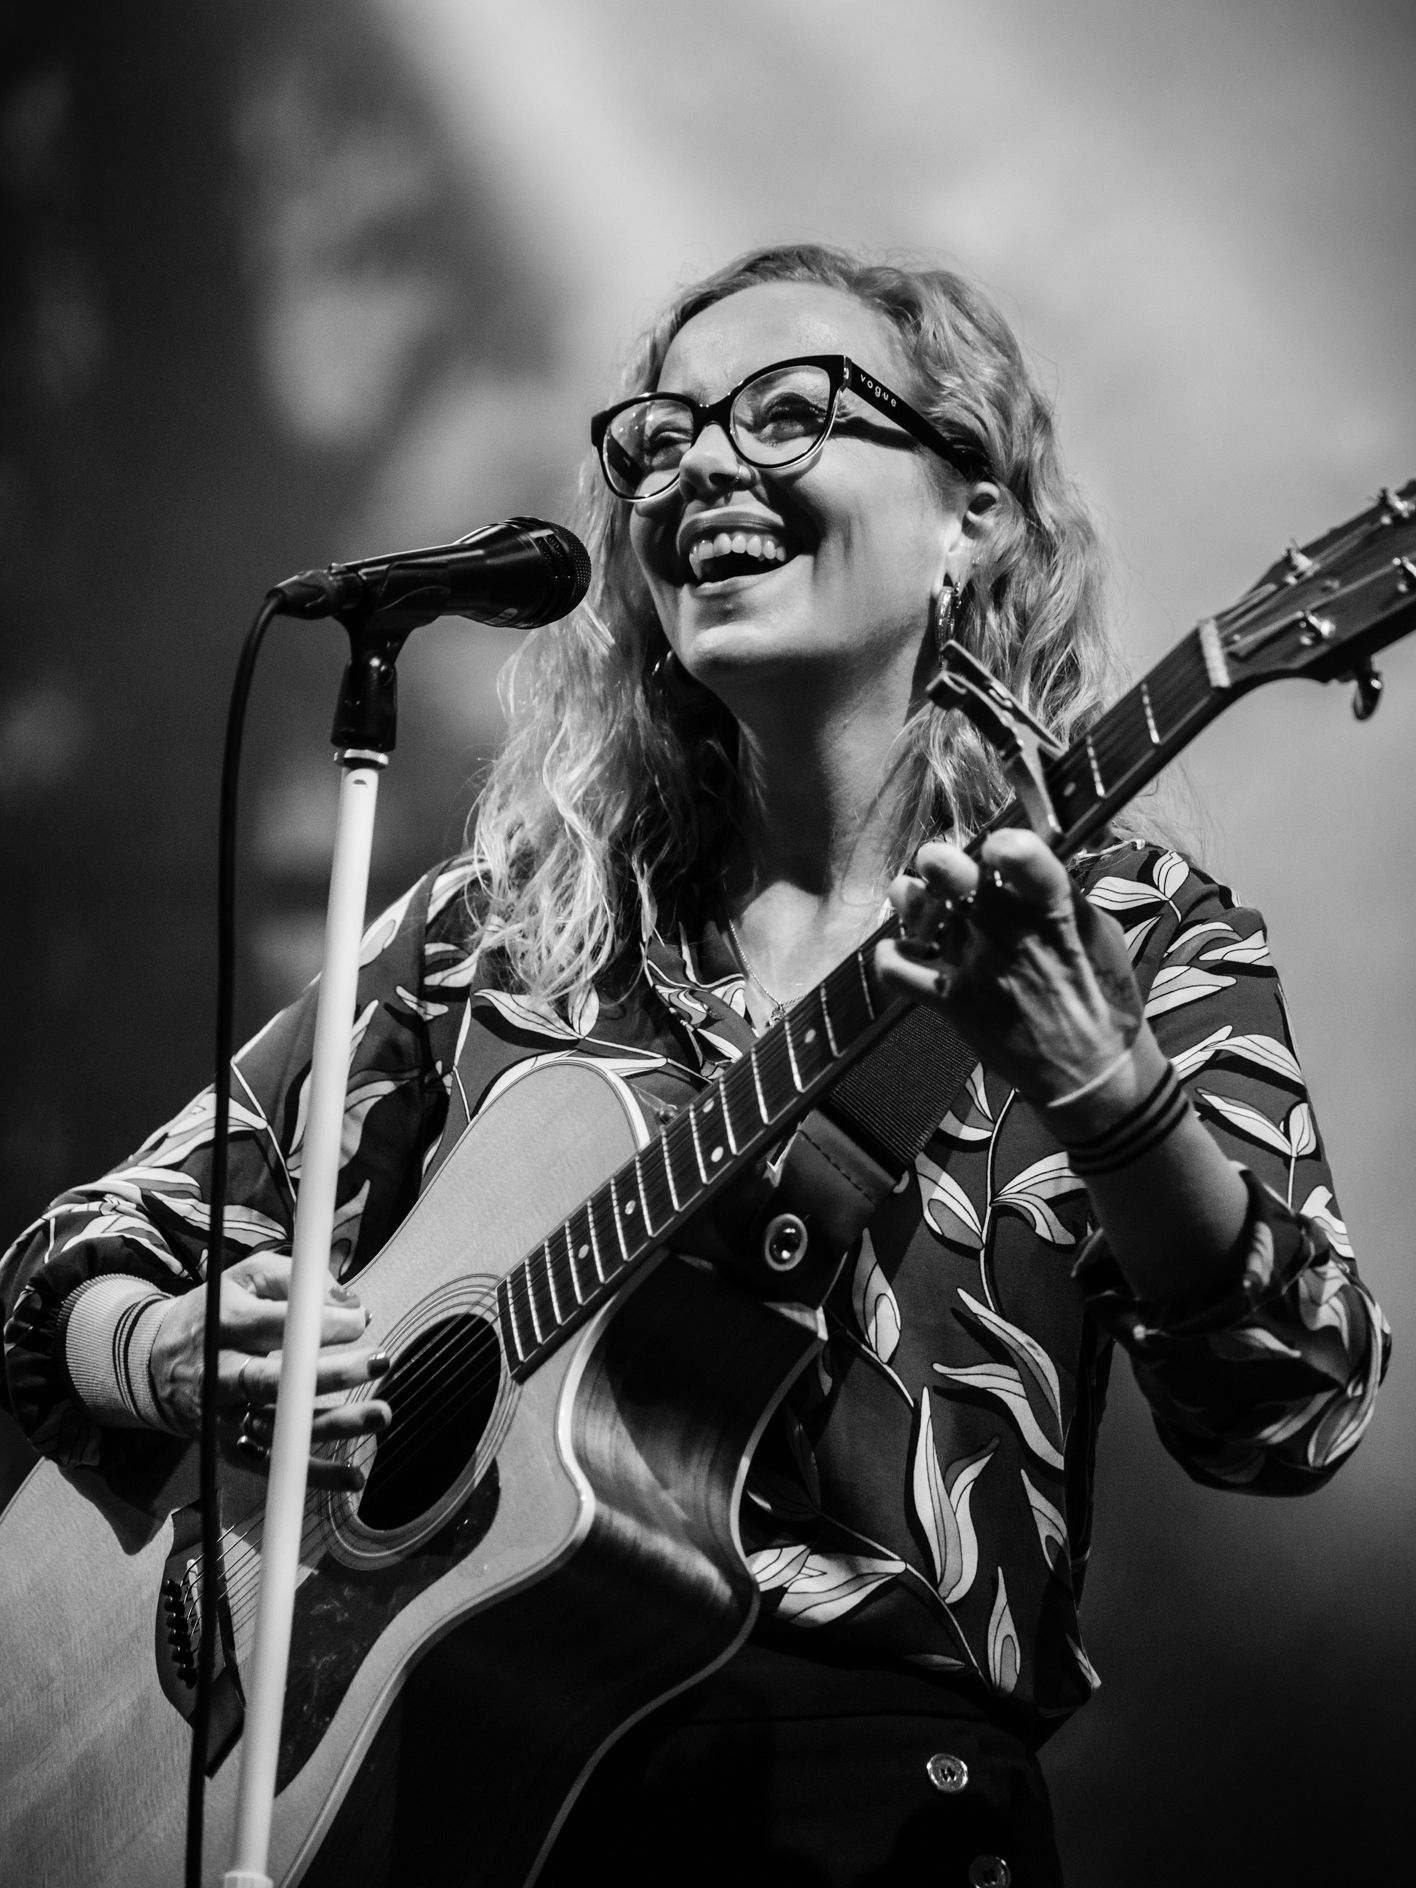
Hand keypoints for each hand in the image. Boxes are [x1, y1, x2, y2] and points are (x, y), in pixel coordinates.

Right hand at [148, 1252, 391, 1490]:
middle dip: (331, 1373)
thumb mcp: (247, 1277)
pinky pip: (271, 1464)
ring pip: (279, 1426)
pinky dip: (312, 1473)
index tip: (361, 1317)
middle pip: (275, 1379)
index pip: (277, 1325)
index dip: (323, 1322)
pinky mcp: (229, 1445)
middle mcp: (221, 1372)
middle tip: (379, 1360)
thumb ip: (297, 1280)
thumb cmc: (215, 1313)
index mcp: (225, 1324)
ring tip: (379, 1413)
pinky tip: (351, 1476)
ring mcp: (224, 1415)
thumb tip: (349, 1301)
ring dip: (334, 1424)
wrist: (153, 1361)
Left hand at [875, 828, 1147, 1108]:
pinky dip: (891, 955)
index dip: (1000, 842)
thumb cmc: (1102, 997)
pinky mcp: (953, 1003)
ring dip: (911, 898)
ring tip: (914, 895)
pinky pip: (898, 971)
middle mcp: (1010, 934)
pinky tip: (905, 949)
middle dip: (940, 861)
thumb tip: (1025, 861)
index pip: (1020, 855)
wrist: (1090, 1074)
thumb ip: (1061, 894)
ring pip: (920, 913)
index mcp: (1055, 912)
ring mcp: (976, 969)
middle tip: (938, 863)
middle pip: (954, 875)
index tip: (998, 849)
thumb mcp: (1102, 934)